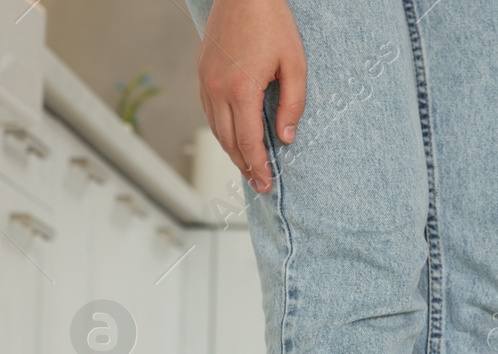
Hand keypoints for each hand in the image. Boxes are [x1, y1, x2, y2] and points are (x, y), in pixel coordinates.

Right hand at [196, 0, 305, 193]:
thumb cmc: (272, 25)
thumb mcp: (295, 66)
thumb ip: (293, 104)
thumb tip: (286, 137)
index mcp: (241, 89)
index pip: (248, 141)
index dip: (258, 166)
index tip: (267, 183)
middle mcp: (217, 89)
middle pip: (228, 141)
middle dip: (245, 166)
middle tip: (260, 184)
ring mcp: (206, 80)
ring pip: (215, 128)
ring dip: (231, 151)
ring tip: (248, 167)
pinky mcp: (203, 72)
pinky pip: (209, 111)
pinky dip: (221, 130)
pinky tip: (233, 138)